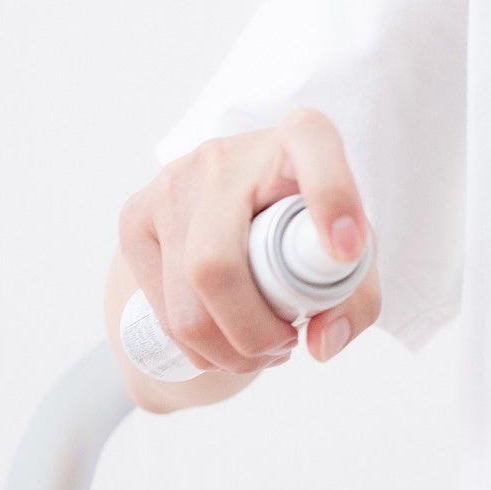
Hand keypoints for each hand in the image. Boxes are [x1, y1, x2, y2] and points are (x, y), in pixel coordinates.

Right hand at [120, 107, 380, 373]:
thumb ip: (355, 301)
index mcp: (299, 138)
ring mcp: (172, 183)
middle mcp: (227, 155)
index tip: (347, 251)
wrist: (240, 207)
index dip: (332, 198)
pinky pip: (160, 310)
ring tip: (260, 348)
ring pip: (185, 303)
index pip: (313, 147)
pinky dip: (198, 347)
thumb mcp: (350, 258)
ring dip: (227, 351)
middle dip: (254, 332)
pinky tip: (224, 337)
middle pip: (218, 265)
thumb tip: (321, 344)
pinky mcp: (135, 216)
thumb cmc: (306, 230)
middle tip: (286, 345)